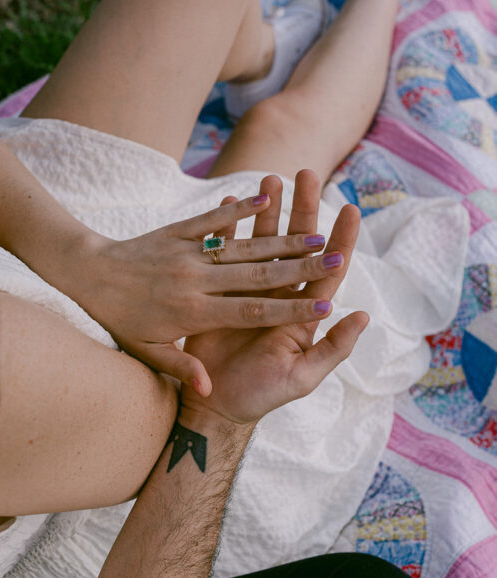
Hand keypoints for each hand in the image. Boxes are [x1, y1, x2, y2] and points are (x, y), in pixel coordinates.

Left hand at [78, 187, 351, 390]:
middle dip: (301, 267)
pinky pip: (211, 218)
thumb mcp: (144, 352)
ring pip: (242, 244)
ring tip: (316, 229)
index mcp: (193, 313)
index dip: (290, 310)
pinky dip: (237, 208)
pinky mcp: (175, 230)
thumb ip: (180, 368)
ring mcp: (186, 252)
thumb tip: (208, 388)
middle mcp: (195, 280)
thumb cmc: (116, 319)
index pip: (252, 312)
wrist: (83, 274)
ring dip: (280, 236)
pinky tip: (263, 196)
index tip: (324, 308)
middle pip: (258, 274)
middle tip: (338, 258)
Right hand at [178, 170, 368, 427]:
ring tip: (269, 178)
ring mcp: (250, 290)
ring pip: (263, 242)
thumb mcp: (301, 376)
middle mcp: (280, 295)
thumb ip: (332, 348)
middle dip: (303, 209)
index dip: (339, 241)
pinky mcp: (221, 291)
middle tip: (306, 174)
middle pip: (295, 245)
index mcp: (303, 313)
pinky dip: (228, 228)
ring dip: (267, 211)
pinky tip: (231, 202)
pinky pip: (226, 252)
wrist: (215, 404)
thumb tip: (362, 316)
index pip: (326, 270)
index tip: (350, 209)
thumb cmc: (261, 394)